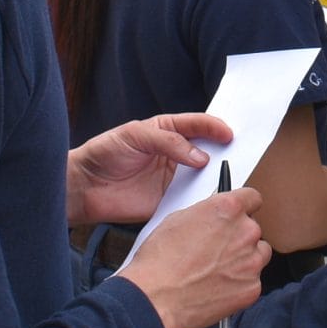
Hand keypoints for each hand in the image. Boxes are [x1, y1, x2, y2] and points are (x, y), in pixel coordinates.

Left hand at [67, 112, 228, 228]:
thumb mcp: (135, 135)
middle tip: (241, 155)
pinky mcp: (168, 201)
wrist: (85, 187)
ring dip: (216, 178)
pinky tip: (212, 201)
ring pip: (203, 177)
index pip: (197, 125)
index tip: (229, 134)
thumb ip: (168, 142)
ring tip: (232, 179)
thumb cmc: (105, 153)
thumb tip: (199, 157)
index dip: (215, 127)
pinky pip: (191, 201)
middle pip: (206, 151)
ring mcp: (173, 179)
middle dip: (223, 152)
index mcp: (167, 131)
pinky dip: (202, 201)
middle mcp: (175, 155)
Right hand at [122, 187, 270, 327]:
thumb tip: (213, 218)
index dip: (245, 207)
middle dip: (238, 237)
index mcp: (228, 209)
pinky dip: (239, 284)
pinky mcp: (251, 288)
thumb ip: (206, 214)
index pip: (252, 198)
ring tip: (217, 270)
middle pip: (253, 229)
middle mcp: (245, 232)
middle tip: (216, 250)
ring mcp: (251, 262)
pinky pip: (252, 281)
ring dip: (244, 259)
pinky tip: (217, 287)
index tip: (242, 213)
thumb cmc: (160, 262)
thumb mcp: (177, 219)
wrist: (156, 299)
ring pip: (258, 255)